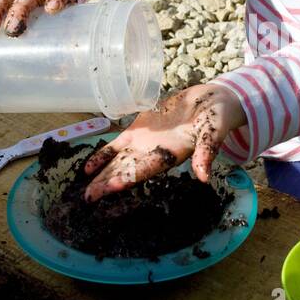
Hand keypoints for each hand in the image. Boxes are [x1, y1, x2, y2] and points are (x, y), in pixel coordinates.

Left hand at [81, 82, 246, 202]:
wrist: (211, 100)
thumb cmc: (216, 117)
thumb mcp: (213, 131)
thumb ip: (206, 152)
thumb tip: (204, 177)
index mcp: (170, 156)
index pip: (144, 170)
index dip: (127, 178)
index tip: (109, 188)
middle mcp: (153, 154)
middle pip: (125, 171)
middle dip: (106, 184)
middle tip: (86, 198)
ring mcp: (143, 143)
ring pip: (117, 162)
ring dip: (100, 175)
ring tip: (83, 189)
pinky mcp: (138, 129)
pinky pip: (116, 145)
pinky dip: (101, 156)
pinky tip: (86, 167)